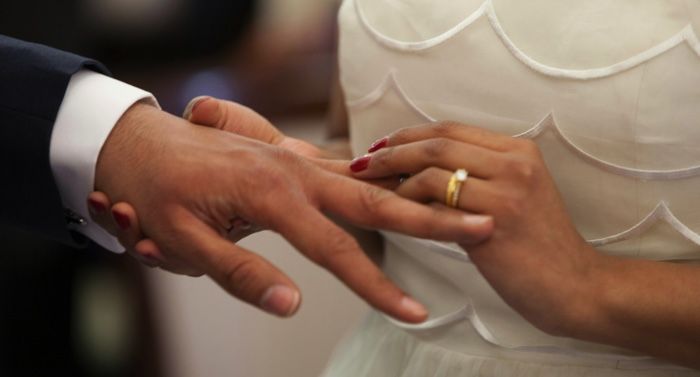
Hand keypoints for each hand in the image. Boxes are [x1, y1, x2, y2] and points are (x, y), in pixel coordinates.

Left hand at [92, 105, 493, 320]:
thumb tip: (293, 305)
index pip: (337, 249)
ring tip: (463, 209)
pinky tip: (410, 191)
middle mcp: (295, 171)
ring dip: (419, 196)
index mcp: (271, 192)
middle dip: (433, 219)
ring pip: (371, 181)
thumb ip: (240, 274)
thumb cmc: (157, 193)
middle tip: (483, 227)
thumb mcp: (183, 242)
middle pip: (377, 199)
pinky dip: (387, 183)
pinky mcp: (296, 162)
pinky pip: (351, 173)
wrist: (141, 145)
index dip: (378, 287)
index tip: (414, 313)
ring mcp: (298, 162)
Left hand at [350, 122, 602, 333]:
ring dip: (393, 175)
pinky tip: (392, 211)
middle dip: (391, 149)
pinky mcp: (495, 222)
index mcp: (519, 151)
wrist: (576, 287)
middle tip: (362, 162)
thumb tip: (422, 167)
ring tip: (370, 187)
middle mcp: (515, 163)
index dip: (409, 134)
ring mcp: (507, 190)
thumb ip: (479, 175)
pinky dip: (408, 201)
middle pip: (437, 141)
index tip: (380, 145)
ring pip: (433, 167)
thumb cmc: (538, 247)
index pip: (451, 129)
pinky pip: (437, 202)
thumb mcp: (516, 196)